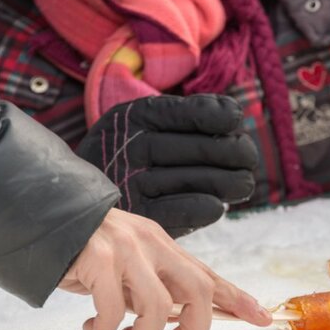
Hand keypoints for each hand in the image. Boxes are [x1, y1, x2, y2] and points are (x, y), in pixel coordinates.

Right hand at [59, 208, 271, 329]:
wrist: (39, 220)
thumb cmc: (84, 252)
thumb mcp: (127, 266)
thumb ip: (153, 287)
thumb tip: (177, 323)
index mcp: (162, 245)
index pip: (209, 275)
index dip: (239, 299)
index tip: (262, 318)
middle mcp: (151, 244)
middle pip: (198, 291)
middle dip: (194, 329)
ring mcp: (126, 250)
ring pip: (157, 307)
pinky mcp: (97, 259)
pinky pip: (111, 310)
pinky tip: (92, 325)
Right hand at [76, 94, 258, 236]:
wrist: (80, 194)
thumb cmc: (132, 152)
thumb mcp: (149, 121)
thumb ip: (190, 114)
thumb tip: (234, 114)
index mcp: (134, 116)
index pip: (185, 113)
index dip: (216, 116)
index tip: (236, 121)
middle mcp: (129, 146)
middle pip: (198, 149)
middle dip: (234, 153)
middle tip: (249, 161)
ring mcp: (130, 183)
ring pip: (195, 180)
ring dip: (228, 183)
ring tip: (243, 184)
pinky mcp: (136, 216)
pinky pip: (180, 212)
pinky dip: (204, 208)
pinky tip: (218, 206)